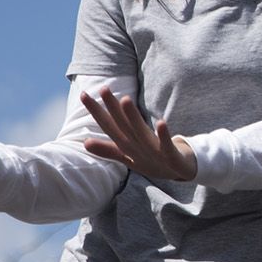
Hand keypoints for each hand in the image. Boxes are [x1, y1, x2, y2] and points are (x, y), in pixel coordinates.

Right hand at [80, 88, 196, 181]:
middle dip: (113, 108)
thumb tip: (85, 142)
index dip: (96, 112)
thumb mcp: (128, 157)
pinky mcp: (171, 156)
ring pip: (141, 133)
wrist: (179, 174)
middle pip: (123, 126)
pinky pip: (167, 145)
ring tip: (126, 99)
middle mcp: (137, 148)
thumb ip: (109, 149)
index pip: (108, 126)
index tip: (83, 94)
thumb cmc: (152, 162)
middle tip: (103, 88)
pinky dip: (164, 135)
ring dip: (133, 117)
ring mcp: (154, 153)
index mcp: (126, 146)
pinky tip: (162, 122)